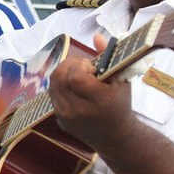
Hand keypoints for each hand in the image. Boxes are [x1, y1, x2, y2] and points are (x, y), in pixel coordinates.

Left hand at [49, 34, 134, 150]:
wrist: (115, 137)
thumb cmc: (120, 104)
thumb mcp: (121, 80)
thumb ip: (108, 56)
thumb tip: (97, 36)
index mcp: (99, 100)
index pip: (75, 76)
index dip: (80, 66)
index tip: (91, 68)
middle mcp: (80, 111)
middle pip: (59, 78)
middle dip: (69, 66)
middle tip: (82, 67)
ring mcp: (67, 118)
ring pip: (53, 85)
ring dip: (63, 74)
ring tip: (78, 77)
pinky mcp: (59, 121)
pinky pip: (53, 95)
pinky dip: (60, 86)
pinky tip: (73, 89)